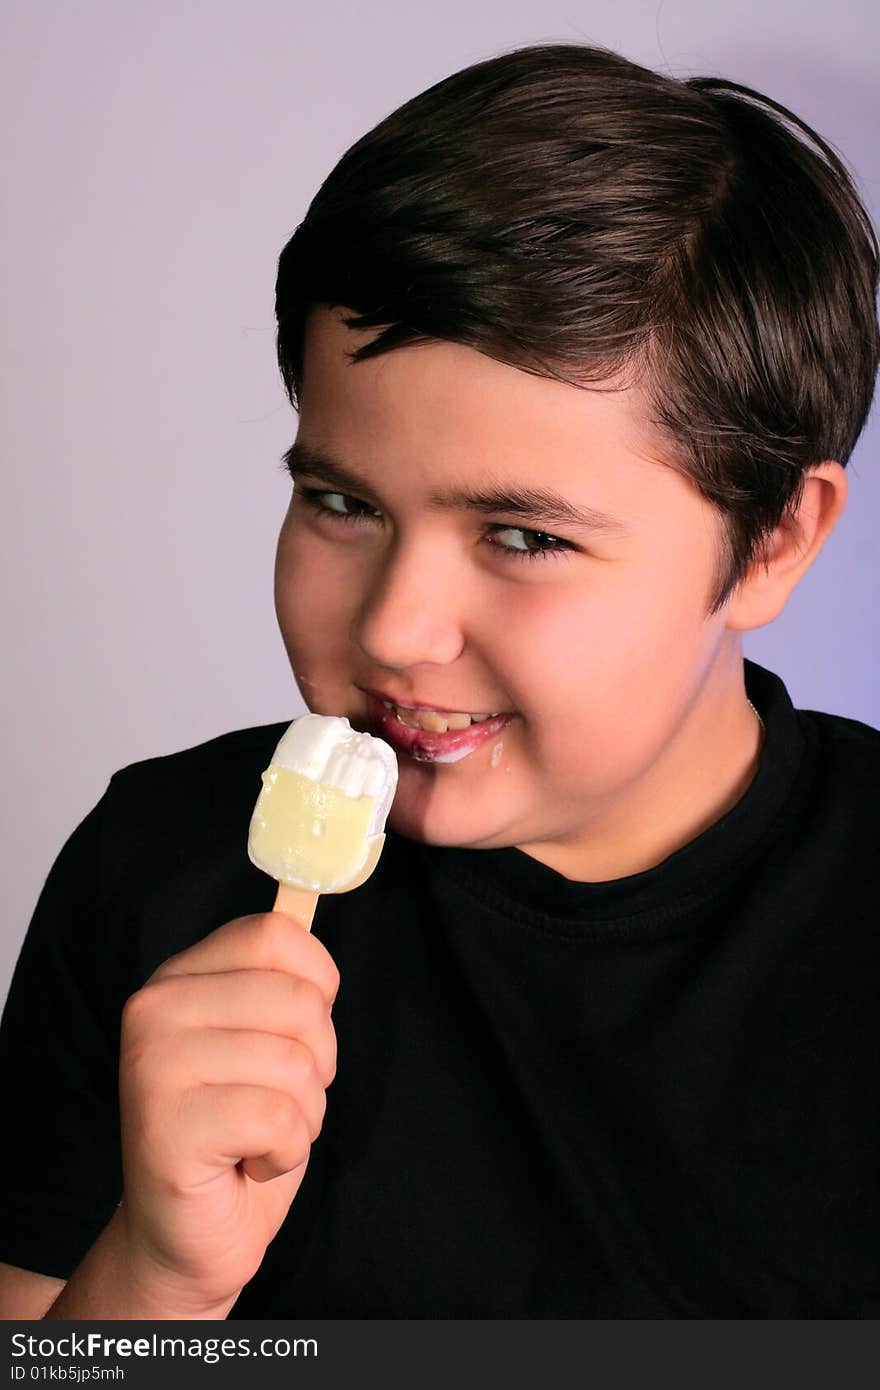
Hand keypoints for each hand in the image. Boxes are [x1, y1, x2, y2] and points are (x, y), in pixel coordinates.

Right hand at [115, 911, 337, 1315]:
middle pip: (299, 1001)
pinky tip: (246, 1162)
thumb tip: (307, 896)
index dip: (317, 985)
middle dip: (316, 1064)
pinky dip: (285, 1151)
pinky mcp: (166, 1125)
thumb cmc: (239, 1132)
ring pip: (296, 1063)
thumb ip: (278, 980)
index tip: (299, 1033)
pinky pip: (279, 1117)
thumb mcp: (264, 1039)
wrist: (188, 1235)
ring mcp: (152, 1064)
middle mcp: (154, 1008)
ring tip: (257, 1135)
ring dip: (302, 1115)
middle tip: (274, 1102)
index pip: (276, 934)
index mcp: (178, 977)